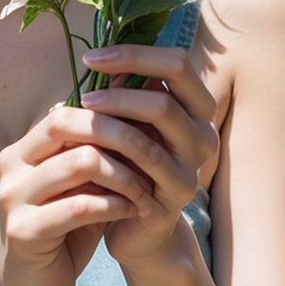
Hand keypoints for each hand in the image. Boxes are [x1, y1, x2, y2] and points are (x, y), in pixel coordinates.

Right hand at [0, 104, 149, 285]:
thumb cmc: (60, 235)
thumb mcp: (79, 190)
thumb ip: (95, 157)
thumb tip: (138, 117)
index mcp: (21, 152)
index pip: (65, 111)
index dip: (108, 117)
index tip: (145, 133)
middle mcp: (11, 168)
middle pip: (68, 125)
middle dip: (118, 136)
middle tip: (152, 153)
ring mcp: (13, 199)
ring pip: (81, 162)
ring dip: (124, 174)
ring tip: (145, 189)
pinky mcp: (23, 231)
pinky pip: (80, 206)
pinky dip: (115, 205)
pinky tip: (132, 211)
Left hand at [79, 45, 218, 273]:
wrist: (137, 232)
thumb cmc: (128, 170)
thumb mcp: (126, 127)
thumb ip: (122, 95)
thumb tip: (102, 61)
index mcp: (196, 109)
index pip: (178, 63)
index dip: (135, 53)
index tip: (93, 57)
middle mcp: (204, 133)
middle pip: (171, 87)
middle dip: (124, 79)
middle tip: (84, 86)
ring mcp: (194, 164)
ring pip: (160, 119)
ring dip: (115, 110)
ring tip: (81, 110)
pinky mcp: (177, 192)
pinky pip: (148, 160)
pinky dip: (115, 145)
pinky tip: (86, 144)